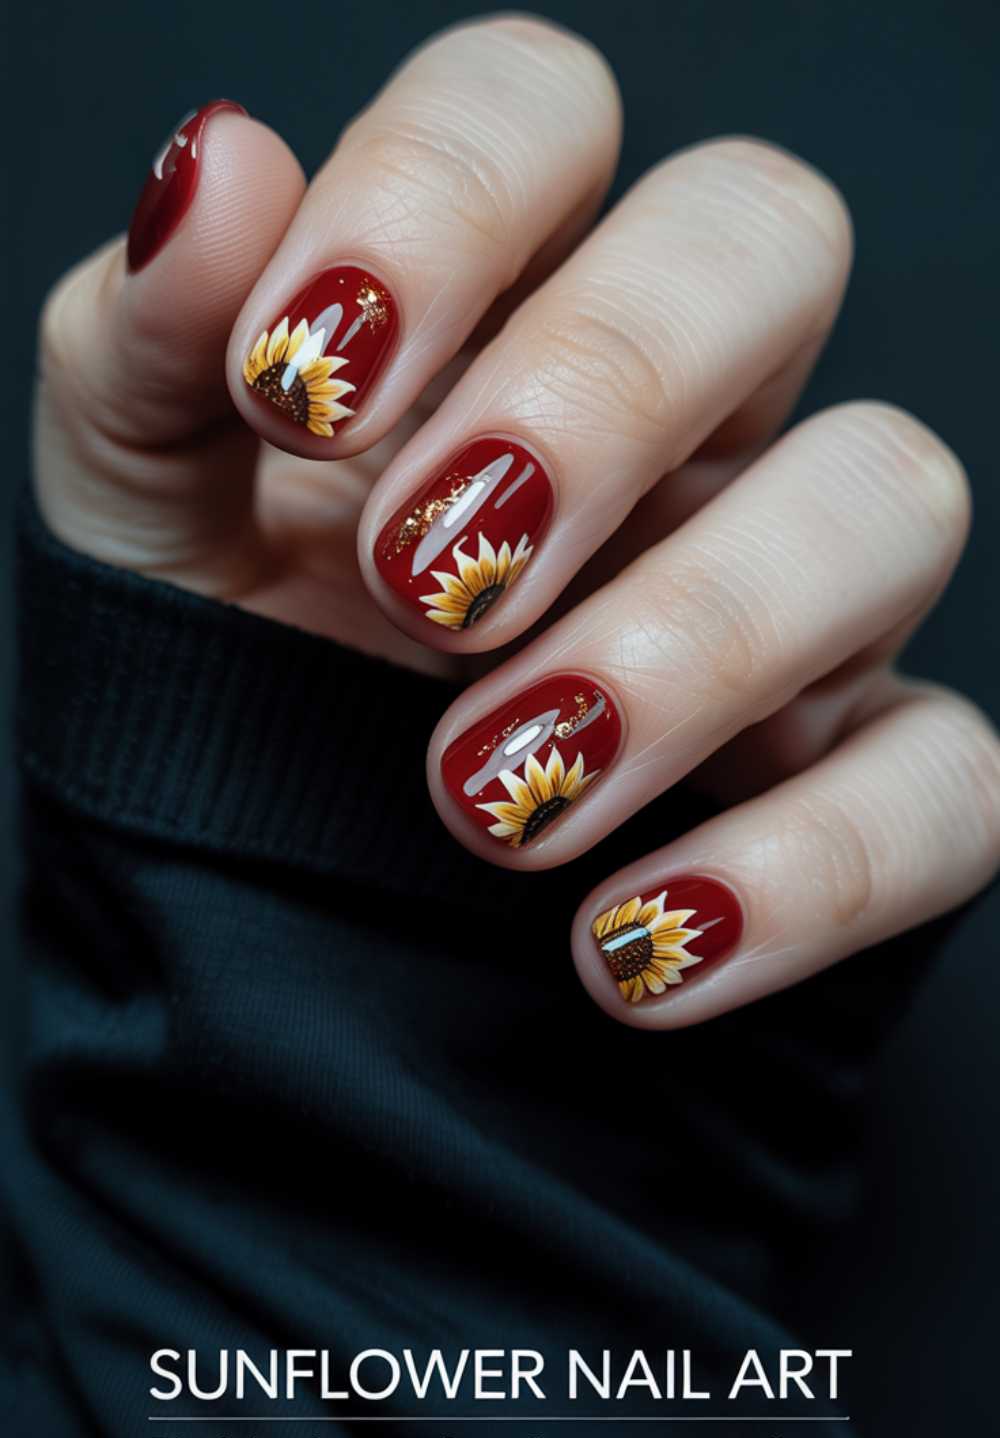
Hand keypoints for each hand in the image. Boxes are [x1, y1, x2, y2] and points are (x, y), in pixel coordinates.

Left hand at [34, 16, 998, 1026]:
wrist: (282, 914)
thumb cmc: (227, 688)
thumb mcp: (139, 524)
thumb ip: (142, 349)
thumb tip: (221, 177)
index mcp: (492, 316)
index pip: (541, 110)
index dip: (441, 199)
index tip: (304, 387)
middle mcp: (677, 426)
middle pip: (767, 238)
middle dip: (600, 389)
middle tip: (427, 581)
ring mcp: (791, 599)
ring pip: (892, 500)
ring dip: (693, 644)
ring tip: (490, 788)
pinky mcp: (857, 780)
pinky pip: (950, 784)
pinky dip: (809, 871)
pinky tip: (627, 946)